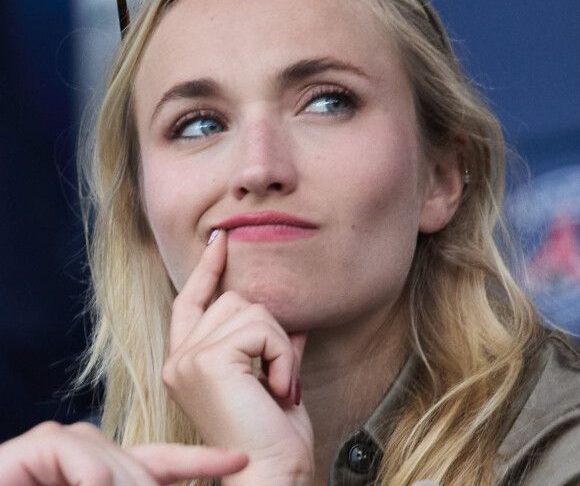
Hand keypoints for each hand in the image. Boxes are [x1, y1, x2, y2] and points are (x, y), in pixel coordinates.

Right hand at [0, 421, 247, 484]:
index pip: (168, 460)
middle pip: (145, 475)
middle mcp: (97, 448)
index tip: (243, 456)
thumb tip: (159, 485)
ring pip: (120, 474)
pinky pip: (89, 468)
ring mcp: (72, 441)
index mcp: (114, 470)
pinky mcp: (46, 442)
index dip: (205, 460)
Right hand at [162, 230, 313, 484]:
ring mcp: (188, 359)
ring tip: (280, 385)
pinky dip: (282, 354)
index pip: (191, 300)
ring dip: (279, 344)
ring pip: (249, 308)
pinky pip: (260, 328)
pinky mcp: (206, 361)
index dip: (206, 268)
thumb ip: (271, 344)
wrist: (270, 476)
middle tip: (279, 375)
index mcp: (187, 362)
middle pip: (232, 299)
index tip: (221, 241)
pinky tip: (280, 388)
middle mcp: (178, 359)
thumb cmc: (271, 434)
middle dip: (268, 329)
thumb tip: (296, 320)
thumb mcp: (270, 378)